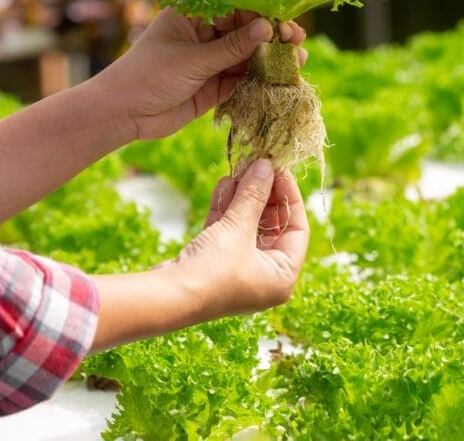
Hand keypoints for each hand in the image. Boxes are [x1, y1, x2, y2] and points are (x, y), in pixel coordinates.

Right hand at [90, 159, 308, 350]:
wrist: (165, 298)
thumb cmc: (212, 271)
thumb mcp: (238, 228)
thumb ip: (254, 195)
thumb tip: (266, 166)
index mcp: (282, 276)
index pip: (298, 229)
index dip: (291, 196)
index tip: (280, 170)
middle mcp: (264, 276)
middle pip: (273, 225)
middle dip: (263, 194)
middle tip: (258, 166)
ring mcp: (239, 270)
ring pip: (248, 226)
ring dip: (243, 198)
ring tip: (240, 170)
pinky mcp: (215, 264)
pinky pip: (227, 232)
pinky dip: (226, 209)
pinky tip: (224, 184)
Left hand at [95, 8, 307, 141]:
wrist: (123, 115)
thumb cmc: (148, 76)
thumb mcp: (192, 60)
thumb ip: (232, 47)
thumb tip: (268, 29)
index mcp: (193, 16)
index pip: (235, 8)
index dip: (262, 14)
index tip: (283, 22)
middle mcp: (204, 35)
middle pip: (246, 32)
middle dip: (272, 37)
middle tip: (296, 41)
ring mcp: (210, 61)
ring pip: (248, 56)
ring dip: (271, 59)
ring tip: (298, 61)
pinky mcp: (214, 85)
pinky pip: (243, 79)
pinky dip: (261, 80)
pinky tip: (282, 79)